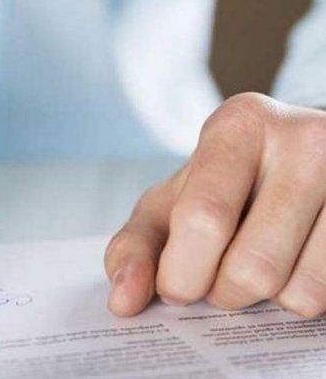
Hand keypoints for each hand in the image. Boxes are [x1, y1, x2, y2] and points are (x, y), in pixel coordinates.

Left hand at [106, 93, 325, 317]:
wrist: (295, 161)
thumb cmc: (220, 188)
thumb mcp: (167, 203)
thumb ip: (134, 248)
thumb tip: (123, 301)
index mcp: (238, 126)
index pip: (204, 219)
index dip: (182, 273)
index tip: (175, 284)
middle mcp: (304, 140)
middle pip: (252, 267)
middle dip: (222, 292)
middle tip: (217, 275)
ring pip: (298, 290)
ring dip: (263, 298)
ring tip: (254, 261)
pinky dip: (297, 297)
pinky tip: (290, 264)